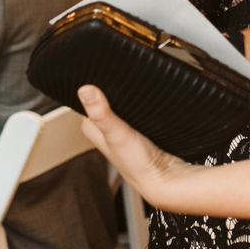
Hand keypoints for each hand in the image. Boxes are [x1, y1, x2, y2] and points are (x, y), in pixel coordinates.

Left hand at [77, 85, 184, 208]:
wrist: (164, 177)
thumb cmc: (138, 164)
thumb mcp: (117, 134)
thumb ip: (101, 113)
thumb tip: (85, 91)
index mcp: (90, 125)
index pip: (85, 95)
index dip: (94, 82)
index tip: (103, 70)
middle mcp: (102, 125)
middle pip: (104, 95)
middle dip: (112, 86)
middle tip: (123, 76)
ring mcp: (120, 125)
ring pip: (120, 101)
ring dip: (127, 94)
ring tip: (135, 87)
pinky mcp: (137, 126)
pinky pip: (135, 106)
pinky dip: (139, 102)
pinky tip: (144, 99)